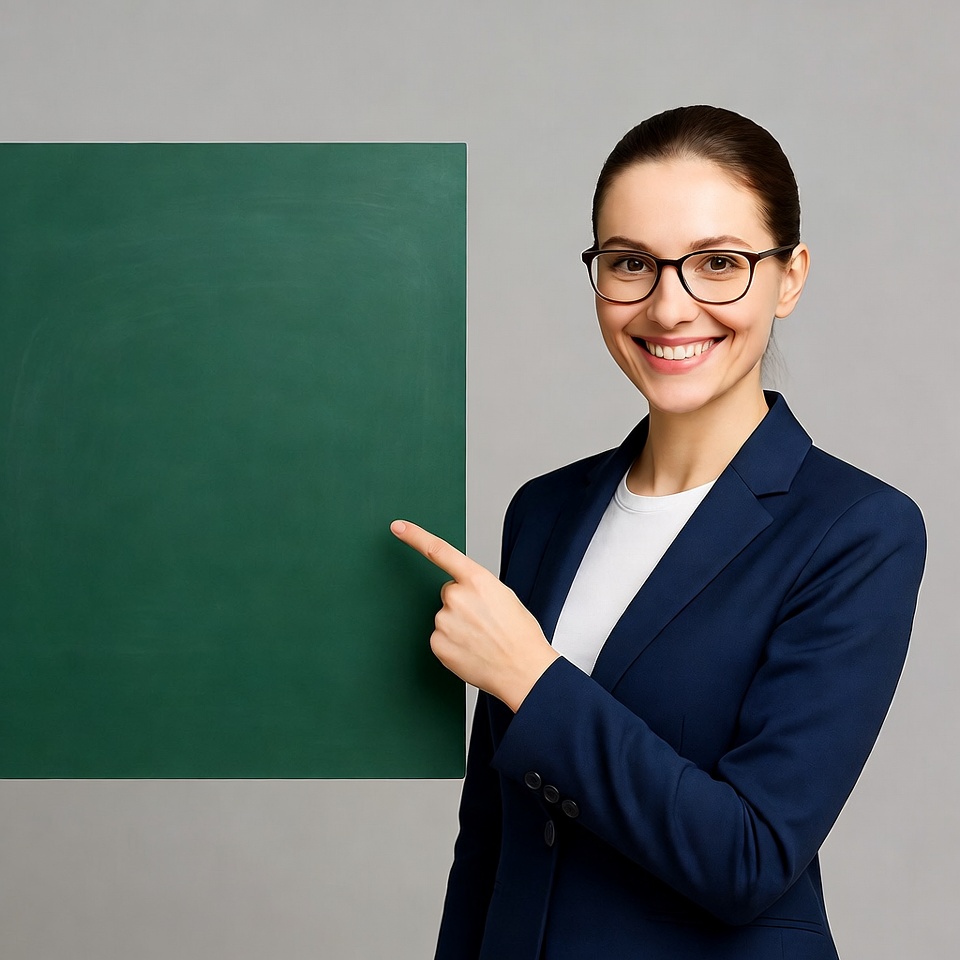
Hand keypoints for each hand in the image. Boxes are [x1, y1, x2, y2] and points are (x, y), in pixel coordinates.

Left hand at [390, 519, 557, 712]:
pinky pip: (440, 637)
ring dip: (458, 625)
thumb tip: (465, 592)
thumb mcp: (505, 597)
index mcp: (477, 579)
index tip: (398, 527)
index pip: (439, 551)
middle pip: (448, 592)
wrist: (523, 671)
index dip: (415, 536)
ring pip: (445, 616)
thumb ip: (478, 587)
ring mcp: (444, 621)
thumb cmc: (520, 636)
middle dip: (462, 603)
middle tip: (485, 621)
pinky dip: (453, 643)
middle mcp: (456, 596)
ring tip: (482, 638)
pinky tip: (472, 650)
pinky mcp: (437, 643)